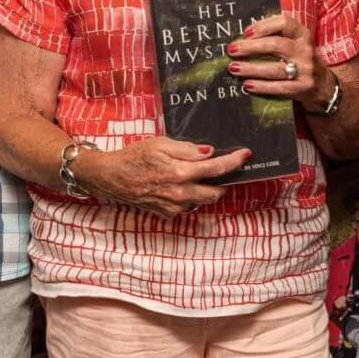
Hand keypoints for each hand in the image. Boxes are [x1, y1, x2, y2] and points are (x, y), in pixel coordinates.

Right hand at [79, 138, 250, 219]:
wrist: (111, 177)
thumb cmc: (135, 156)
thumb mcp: (160, 144)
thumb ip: (187, 149)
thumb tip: (209, 153)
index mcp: (179, 173)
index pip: (216, 169)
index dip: (234, 161)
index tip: (246, 155)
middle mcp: (179, 194)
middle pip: (216, 192)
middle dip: (224, 182)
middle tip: (223, 169)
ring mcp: (173, 207)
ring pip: (202, 201)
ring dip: (206, 189)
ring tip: (198, 175)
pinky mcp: (166, 214)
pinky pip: (187, 206)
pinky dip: (190, 196)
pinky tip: (180, 185)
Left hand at [228, 13, 329, 106]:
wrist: (322, 84)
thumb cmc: (299, 58)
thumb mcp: (295, 42)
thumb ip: (275, 36)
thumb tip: (243, 37)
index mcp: (302, 34)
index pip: (284, 23)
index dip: (263, 26)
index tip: (245, 33)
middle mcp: (305, 50)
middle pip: (277, 45)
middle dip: (251, 47)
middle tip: (232, 50)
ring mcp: (306, 70)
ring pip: (275, 69)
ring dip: (251, 68)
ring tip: (234, 68)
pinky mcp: (302, 88)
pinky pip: (279, 87)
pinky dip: (261, 86)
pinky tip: (247, 85)